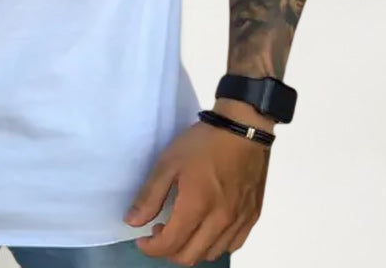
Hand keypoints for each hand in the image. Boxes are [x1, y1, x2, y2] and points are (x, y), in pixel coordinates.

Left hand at [123, 119, 270, 265]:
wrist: (243, 129)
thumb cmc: (203, 143)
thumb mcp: (168, 162)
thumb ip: (150, 195)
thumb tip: (133, 221)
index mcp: (197, 206)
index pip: (170, 245)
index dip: (151, 248)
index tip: (142, 239)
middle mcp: (220, 221)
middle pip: (189, 256)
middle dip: (168, 250)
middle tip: (158, 230)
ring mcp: (239, 221)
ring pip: (211, 254)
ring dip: (190, 249)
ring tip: (181, 227)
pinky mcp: (252, 217)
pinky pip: (232, 245)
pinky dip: (213, 244)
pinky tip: (205, 228)